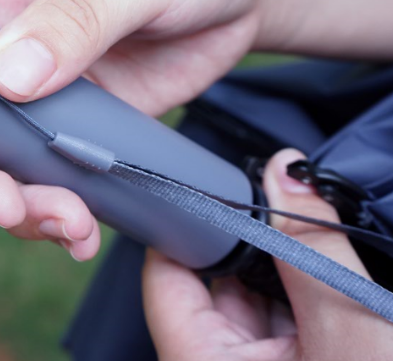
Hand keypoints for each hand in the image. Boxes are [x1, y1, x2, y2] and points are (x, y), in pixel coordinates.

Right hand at [0, 0, 280, 258]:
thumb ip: (77, 16)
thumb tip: (6, 78)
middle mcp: (2, 38)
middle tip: (5, 208)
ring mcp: (36, 89)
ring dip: (11, 203)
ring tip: (70, 227)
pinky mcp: (73, 127)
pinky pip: (40, 177)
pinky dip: (52, 211)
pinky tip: (85, 230)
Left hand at [142, 149, 392, 360]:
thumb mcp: (347, 328)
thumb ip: (312, 246)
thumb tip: (285, 169)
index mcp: (196, 358)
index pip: (165, 269)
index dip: (186, 218)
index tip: (218, 175)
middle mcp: (209, 359)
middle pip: (209, 275)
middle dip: (245, 235)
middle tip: (286, 195)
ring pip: (248, 292)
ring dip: (280, 261)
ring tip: (312, 237)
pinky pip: (278, 314)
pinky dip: (300, 290)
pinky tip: (325, 275)